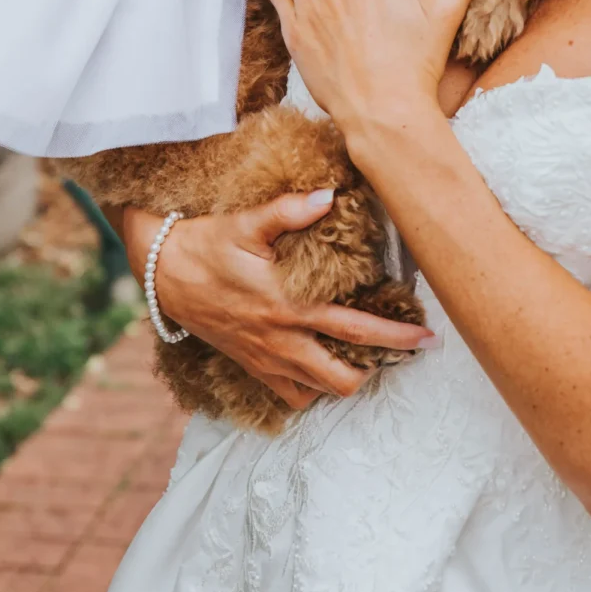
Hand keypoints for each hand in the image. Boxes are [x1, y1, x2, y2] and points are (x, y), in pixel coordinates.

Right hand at [122, 195, 434, 409]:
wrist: (163, 276)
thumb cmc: (207, 245)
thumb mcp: (246, 222)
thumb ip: (289, 211)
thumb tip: (329, 196)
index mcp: (287, 305)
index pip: (353, 328)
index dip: (394, 337)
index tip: (427, 337)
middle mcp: (280, 340)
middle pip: (343, 376)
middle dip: (381, 369)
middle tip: (407, 353)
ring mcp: (266, 359)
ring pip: (320, 390)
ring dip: (348, 377)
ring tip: (372, 356)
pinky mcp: (252, 367)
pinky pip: (292, 395)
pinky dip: (314, 388)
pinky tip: (326, 365)